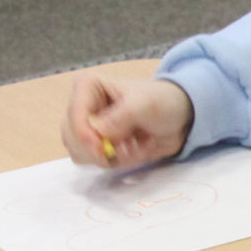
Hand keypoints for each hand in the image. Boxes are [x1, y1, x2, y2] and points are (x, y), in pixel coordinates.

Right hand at [63, 74, 192, 169]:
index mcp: (87, 86)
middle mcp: (82, 107)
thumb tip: (99, 133)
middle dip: (100, 150)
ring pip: (82, 154)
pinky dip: (115, 162)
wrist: (178, 117)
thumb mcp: (145, 104)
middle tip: (128, 147)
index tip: (102, 148)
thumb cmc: (162, 101)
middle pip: (73, 139)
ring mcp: (87, 128)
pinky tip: (132, 150)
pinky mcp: (96, 145)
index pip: (73, 116)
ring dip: (111, 157)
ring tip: (134, 145)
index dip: (84, 136)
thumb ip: (121, 117)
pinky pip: (95, 163)